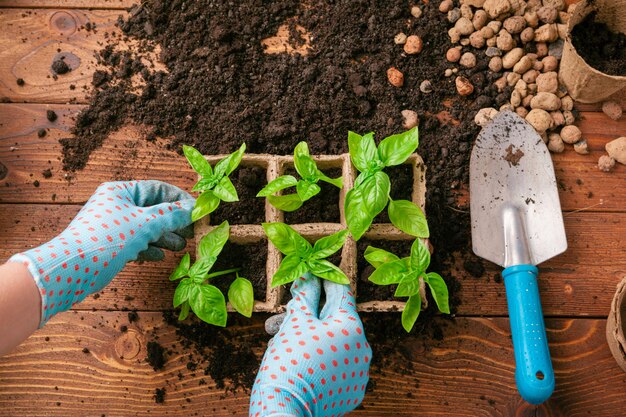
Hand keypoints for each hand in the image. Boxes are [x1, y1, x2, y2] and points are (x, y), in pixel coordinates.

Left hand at [10, 180, 193, 325]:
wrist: (71, 269)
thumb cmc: (107, 239)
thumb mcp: (145, 224)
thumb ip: (171, 216)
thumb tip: (193, 209)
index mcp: (121, 192)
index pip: (158, 189)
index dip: (179, 200)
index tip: (197, 211)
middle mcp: (116, 205)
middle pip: (153, 209)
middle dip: (174, 221)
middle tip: (192, 231)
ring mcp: (113, 226)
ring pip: (146, 228)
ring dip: (164, 237)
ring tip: (180, 246)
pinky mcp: (111, 246)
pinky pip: (136, 243)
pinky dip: (149, 249)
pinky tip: (160, 256)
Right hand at [250, 273, 371, 416]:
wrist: (285, 410)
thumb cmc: (289, 362)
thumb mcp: (295, 322)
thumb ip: (305, 295)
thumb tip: (309, 275)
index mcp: (352, 327)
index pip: (340, 292)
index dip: (324, 279)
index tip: (312, 272)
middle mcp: (362, 348)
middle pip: (335, 319)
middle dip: (310, 313)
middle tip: (287, 310)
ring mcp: (358, 373)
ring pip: (333, 343)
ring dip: (310, 336)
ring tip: (282, 338)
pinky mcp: (351, 391)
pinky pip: (336, 365)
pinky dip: (319, 358)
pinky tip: (297, 358)